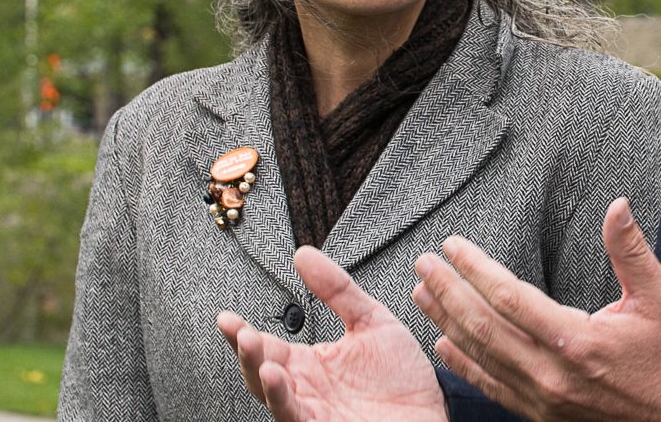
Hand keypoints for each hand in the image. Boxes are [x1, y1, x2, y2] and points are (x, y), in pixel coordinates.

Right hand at [216, 245, 446, 421]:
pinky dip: (281, 398)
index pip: (266, 346)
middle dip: (245, 350)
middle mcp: (305, 389)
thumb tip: (303, 254)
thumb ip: (337, 290)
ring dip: (256, 371)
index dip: (242, 332)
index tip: (226, 317)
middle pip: (260, 371)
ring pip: (271, 394)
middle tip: (236, 328)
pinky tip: (275, 377)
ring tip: (249, 344)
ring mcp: (313, 410)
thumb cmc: (403, 377)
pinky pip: (294, 415)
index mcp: (310, 364)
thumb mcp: (370, 321)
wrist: (434, 412)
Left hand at [413, 197, 660, 421]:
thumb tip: (618, 205)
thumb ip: (630, 251)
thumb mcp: (660, 296)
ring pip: (482, 357)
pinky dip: (464, 365)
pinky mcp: (541, 414)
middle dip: (448, 291)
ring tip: (422, 293)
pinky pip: (492, 387)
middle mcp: (552, 373)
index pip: (510, 298)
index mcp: (577, 341)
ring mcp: (543, 399)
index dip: (476, 269)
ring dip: (447, 322)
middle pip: (484, 326)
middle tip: (423, 263)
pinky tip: (443, 344)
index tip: (453, 245)